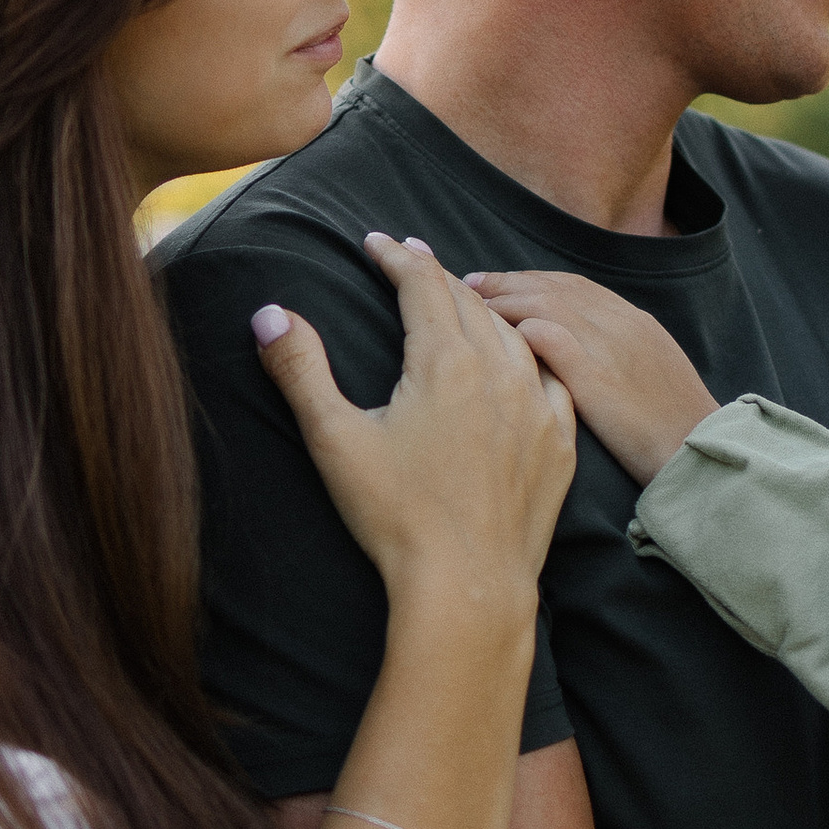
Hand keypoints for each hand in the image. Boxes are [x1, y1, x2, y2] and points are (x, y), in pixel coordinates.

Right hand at [252, 236, 575, 601]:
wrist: (467, 585)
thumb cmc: (395, 516)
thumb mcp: (334, 438)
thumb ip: (301, 369)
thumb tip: (269, 314)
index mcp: (445, 360)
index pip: (421, 284)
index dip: (396, 256)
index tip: (376, 243)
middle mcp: (500, 370)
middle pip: (468, 301)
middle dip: (434, 274)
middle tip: (411, 257)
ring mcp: (538, 405)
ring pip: (512, 333)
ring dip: (483, 309)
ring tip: (461, 299)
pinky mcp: (559, 442)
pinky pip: (549, 376)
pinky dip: (528, 354)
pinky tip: (518, 358)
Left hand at [459, 270, 719, 484]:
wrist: (698, 452)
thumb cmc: (676, 426)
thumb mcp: (654, 372)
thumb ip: (619, 352)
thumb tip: (581, 349)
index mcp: (635, 321)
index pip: (573, 286)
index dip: (532, 280)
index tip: (501, 283)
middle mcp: (620, 323)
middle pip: (553, 286)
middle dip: (509, 281)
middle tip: (472, 283)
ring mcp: (607, 345)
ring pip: (544, 302)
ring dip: (504, 299)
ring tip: (472, 306)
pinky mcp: (594, 375)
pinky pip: (548, 336)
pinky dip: (518, 327)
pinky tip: (494, 334)